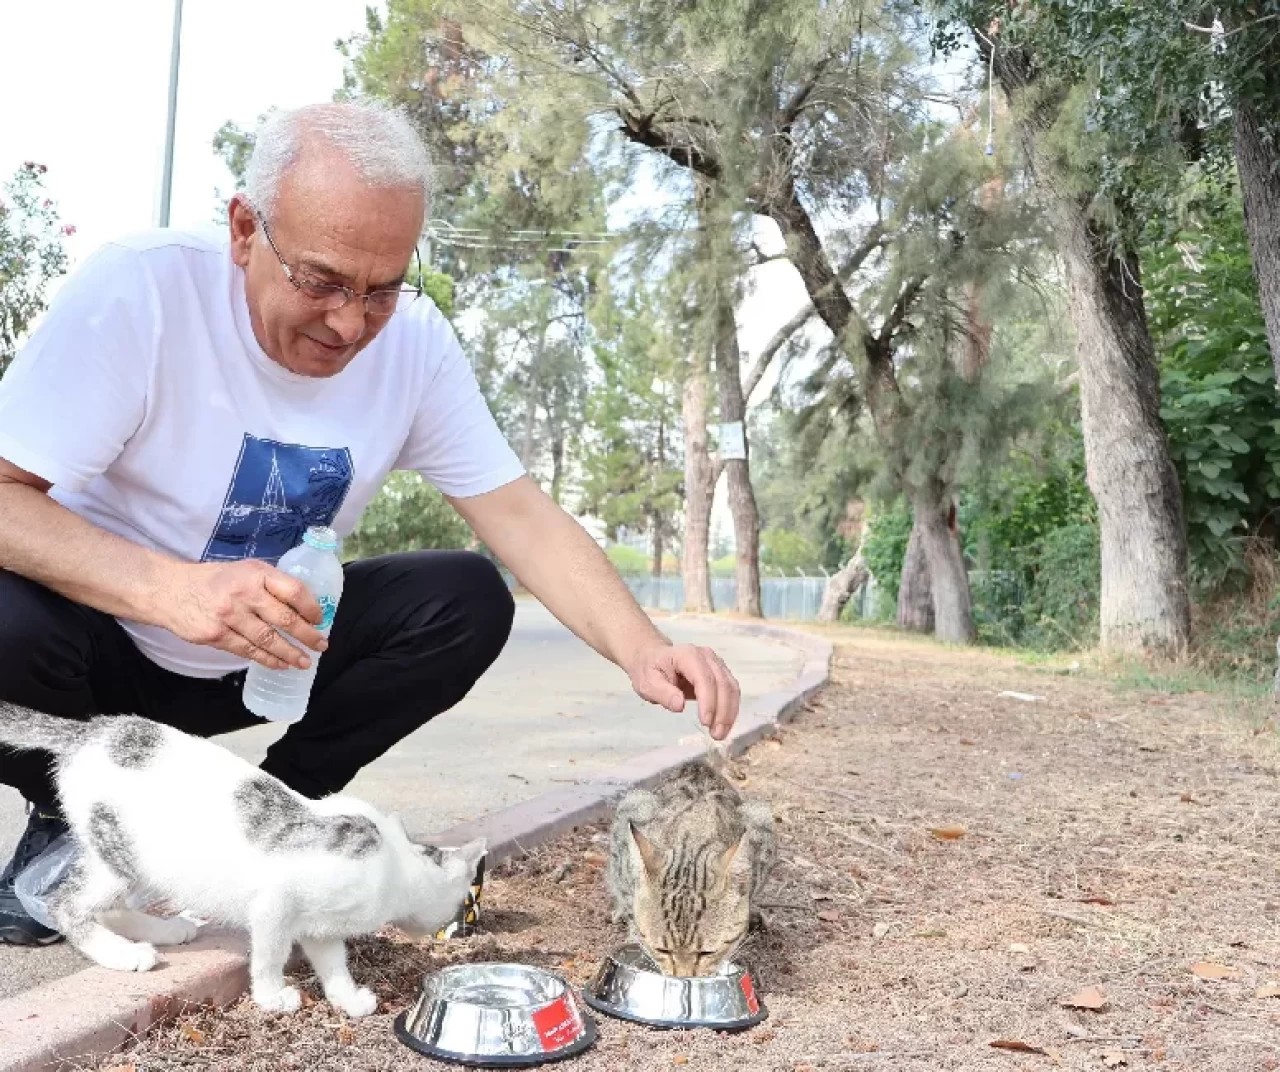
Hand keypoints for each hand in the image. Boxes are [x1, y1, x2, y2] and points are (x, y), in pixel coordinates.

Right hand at [159, 560, 326, 670]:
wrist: (169, 590)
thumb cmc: (214, 580)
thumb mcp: (244, 570)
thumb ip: (270, 584)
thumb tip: (303, 606)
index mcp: (255, 573)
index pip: (293, 590)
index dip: (310, 607)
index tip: (320, 619)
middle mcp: (244, 593)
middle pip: (284, 619)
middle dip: (307, 636)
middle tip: (321, 645)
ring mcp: (229, 616)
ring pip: (268, 640)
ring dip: (290, 654)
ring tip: (304, 662)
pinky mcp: (216, 635)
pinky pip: (248, 651)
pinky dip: (267, 659)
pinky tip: (280, 664)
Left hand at [627, 643, 740, 740]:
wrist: (653, 658)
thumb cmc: (649, 670)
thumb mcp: (647, 683)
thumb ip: (663, 693)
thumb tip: (680, 706)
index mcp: (687, 655)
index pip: (704, 678)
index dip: (708, 701)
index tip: (705, 722)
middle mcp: (706, 656)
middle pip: (722, 683)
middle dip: (723, 711)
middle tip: (716, 735)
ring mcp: (716, 663)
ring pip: (731, 688)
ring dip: (729, 713)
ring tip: (720, 734)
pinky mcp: (720, 673)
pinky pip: (731, 691)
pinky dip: (730, 710)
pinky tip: (724, 725)